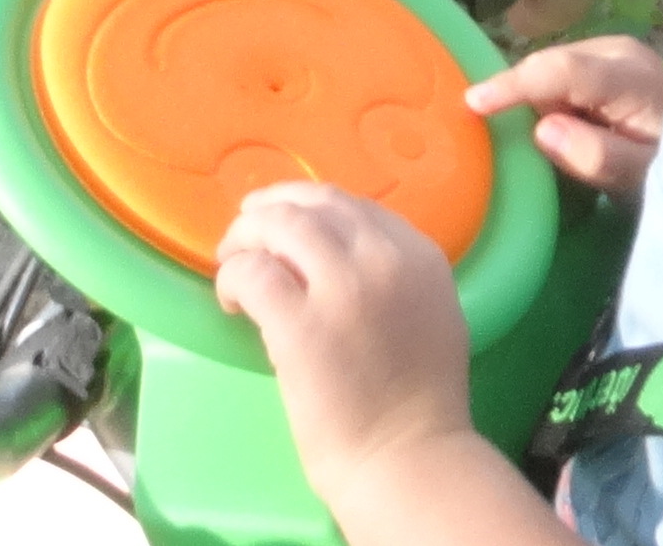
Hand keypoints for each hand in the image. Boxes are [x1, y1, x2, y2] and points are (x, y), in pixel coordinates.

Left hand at [213, 184, 479, 497]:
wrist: (407, 458)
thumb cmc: (421, 403)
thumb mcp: (432, 315)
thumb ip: (397, 278)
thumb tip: (339, 261)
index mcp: (422, 256)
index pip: (357, 205)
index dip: (314, 208)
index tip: (289, 225)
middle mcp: (385, 258)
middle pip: (317, 203)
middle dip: (274, 209)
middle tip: (247, 228)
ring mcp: (343, 287)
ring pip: (281, 224)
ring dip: (246, 236)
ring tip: (230, 261)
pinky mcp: (299, 324)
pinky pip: (252, 273)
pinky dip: (233, 276)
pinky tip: (231, 300)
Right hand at [469, 34, 662, 196]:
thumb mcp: (643, 176)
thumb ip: (597, 155)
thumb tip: (542, 129)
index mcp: (628, 76)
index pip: (560, 70)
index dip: (513, 85)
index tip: (472, 104)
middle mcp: (617, 50)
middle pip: (549, 66)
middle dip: (520, 97)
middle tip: (498, 140)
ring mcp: (614, 49)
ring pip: (552, 69)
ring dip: (537, 101)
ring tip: (536, 141)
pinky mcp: (608, 58)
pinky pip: (563, 73)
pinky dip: (550, 98)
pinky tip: (558, 126)